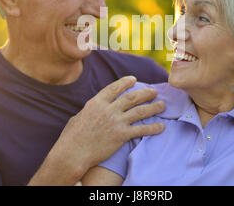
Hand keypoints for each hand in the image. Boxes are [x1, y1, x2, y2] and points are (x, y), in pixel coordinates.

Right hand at [28, 76, 164, 184]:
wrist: (73, 153)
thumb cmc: (71, 138)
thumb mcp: (78, 117)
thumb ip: (89, 111)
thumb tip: (92, 110)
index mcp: (96, 103)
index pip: (114, 88)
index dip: (125, 82)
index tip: (134, 79)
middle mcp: (108, 109)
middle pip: (131, 97)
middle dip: (145, 93)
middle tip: (154, 91)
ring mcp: (116, 122)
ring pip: (140, 111)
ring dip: (153, 107)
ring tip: (162, 105)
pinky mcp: (121, 135)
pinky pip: (141, 129)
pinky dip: (153, 128)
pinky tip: (161, 127)